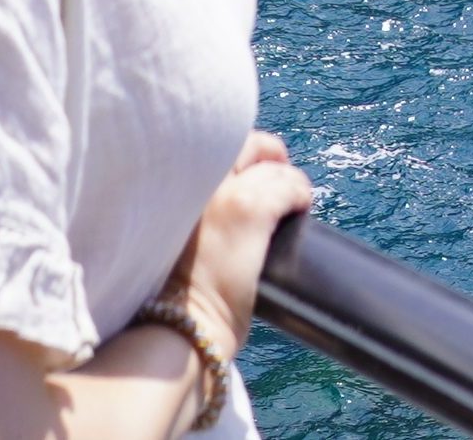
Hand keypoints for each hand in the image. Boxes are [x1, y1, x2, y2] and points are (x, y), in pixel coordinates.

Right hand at [165, 130, 314, 361]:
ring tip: (295, 198)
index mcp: (171, 188)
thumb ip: (191, 216)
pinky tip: (302, 206)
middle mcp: (196, 181)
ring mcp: (225, 193)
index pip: (213, 148)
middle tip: (279, 171)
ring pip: (272, 168)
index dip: (239, 154)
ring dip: (287, 179)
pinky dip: (300, 194)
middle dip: (265, 153)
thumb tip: (221, 213)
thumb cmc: (171, 300)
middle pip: (245, 143)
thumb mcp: (170, 242)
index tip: (251, 166)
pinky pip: (289, 188)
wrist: (177, 330)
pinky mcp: (252, 210)